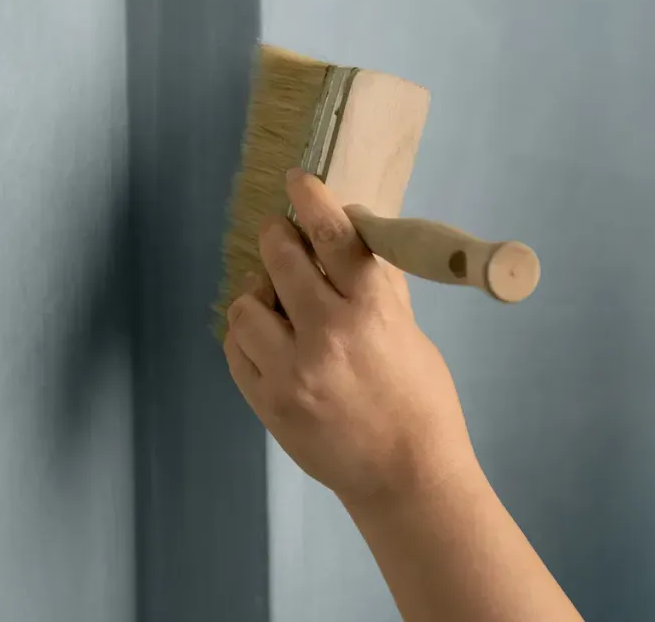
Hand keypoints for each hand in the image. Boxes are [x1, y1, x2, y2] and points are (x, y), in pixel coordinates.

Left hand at [223, 169, 474, 506]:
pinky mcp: (268, 401)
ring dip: (258, 293)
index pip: (333, 234)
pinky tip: (266, 337)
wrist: (404, 475)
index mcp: (372, 311)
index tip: (297, 179)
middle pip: (280, 258)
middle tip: (278, 235)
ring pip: (245, 304)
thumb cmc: (419, 400)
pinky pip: (236, 349)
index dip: (310, 197)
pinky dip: (247, 334)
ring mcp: (292, 371)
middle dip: (275, 236)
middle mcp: (327, 334)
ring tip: (275, 302)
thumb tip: (349, 233)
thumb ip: (376, 285)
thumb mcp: (410, 333)